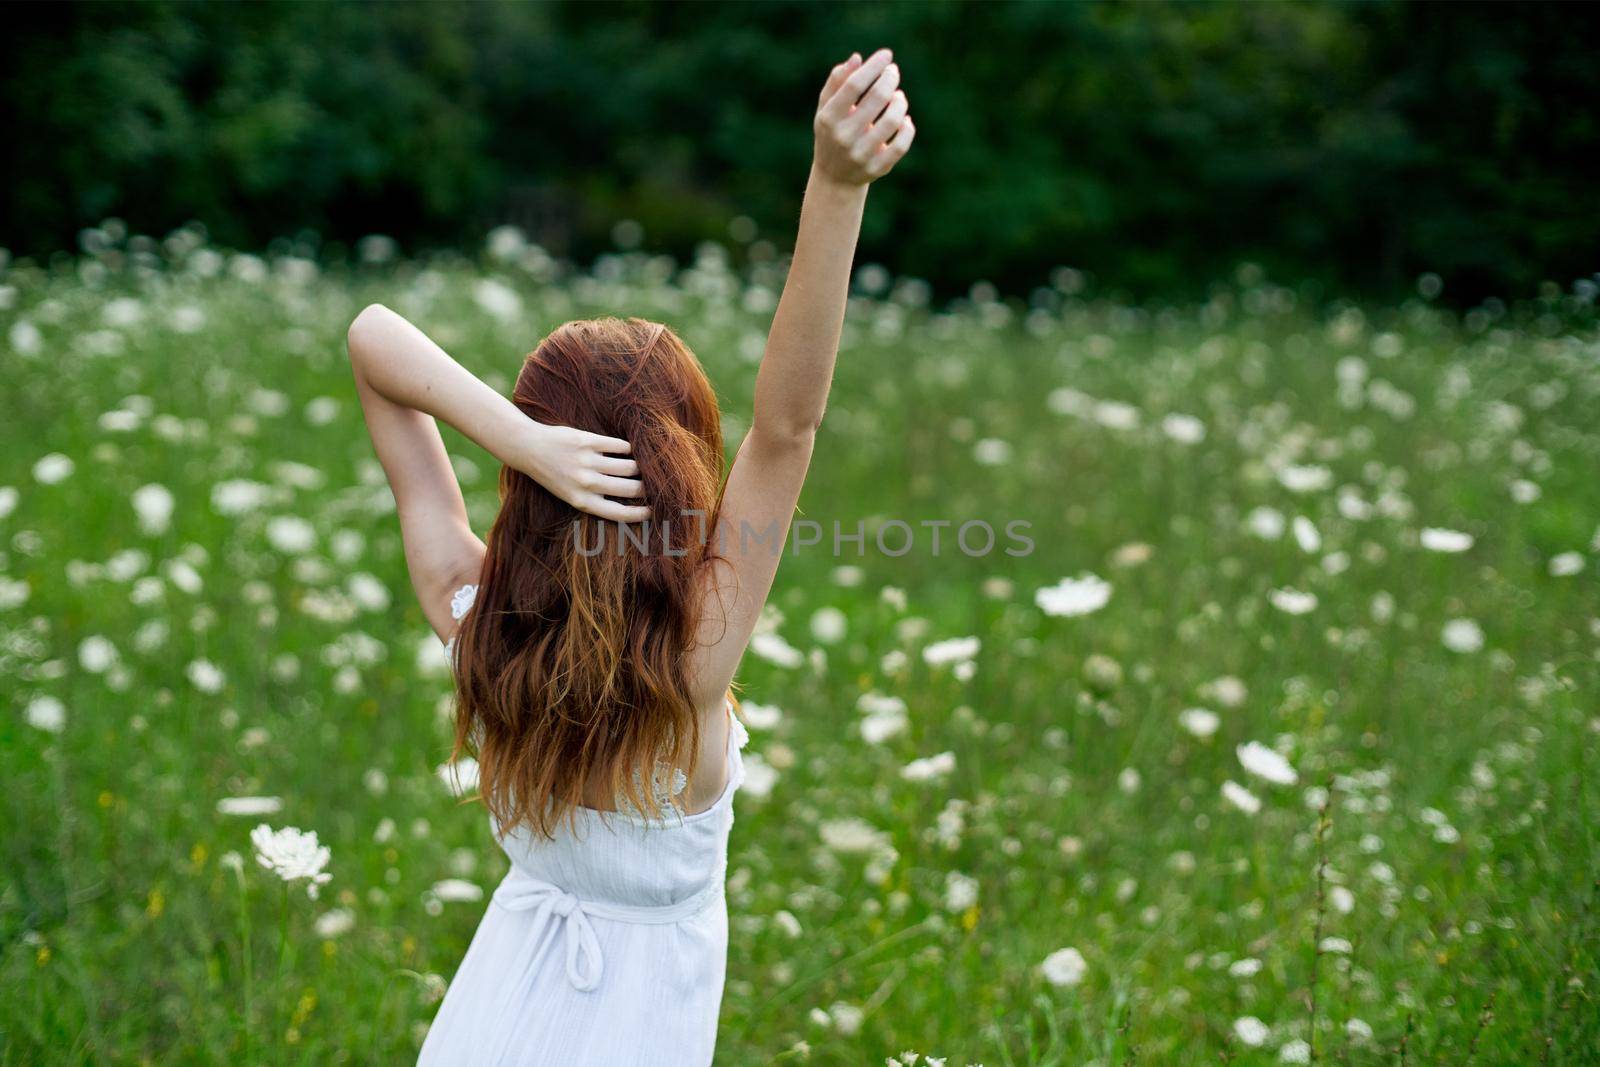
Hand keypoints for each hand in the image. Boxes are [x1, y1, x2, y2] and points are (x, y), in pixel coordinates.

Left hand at [505, 422, 649, 522]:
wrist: (529, 448)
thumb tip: (627, 502)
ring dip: (639, 466)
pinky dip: (629, 449)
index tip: (653, 511)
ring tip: (642, 466)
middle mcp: (586, 483)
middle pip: (630, 488)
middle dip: (645, 488)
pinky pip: (619, 446)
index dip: (640, 514)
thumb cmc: (552, 475)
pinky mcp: (588, 441)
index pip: (618, 513)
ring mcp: (587, 461)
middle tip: (653, 485)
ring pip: (628, 466)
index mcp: (581, 501)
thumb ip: (594, 499)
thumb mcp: (570, 495)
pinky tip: (630, 450)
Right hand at [812, 49, 915, 185]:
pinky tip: (905, 120)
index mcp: (828, 118)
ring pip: (893, 120)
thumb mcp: (826, 108)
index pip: (854, 85)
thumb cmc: (832, 132)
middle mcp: (843, 137)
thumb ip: (837, 81)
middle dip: (890, 79)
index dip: (873, 66)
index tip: (887, 54)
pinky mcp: (877, 169)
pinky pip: (901, 145)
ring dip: (900, 102)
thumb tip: (857, 58)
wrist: (834, 177)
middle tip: (894, 72)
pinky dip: (908, 129)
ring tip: (898, 97)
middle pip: (877, 98)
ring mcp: (861, 155)